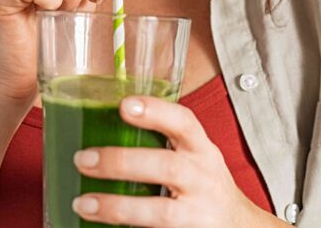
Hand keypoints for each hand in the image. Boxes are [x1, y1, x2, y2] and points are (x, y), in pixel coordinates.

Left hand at [70, 96, 261, 226]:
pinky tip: (101, 227)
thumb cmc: (203, 183)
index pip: (184, 123)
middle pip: (166, 167)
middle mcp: (203, 179)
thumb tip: (100, 124)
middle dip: (122, 162)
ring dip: (117, 207)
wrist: (238, 226)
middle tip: (83, 159)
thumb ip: (162, 141)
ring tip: (83, 203)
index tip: (124, 105)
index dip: (156, 111)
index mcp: (202, 150)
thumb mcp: (194, 155)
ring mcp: (198, 213)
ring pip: (160, 211)